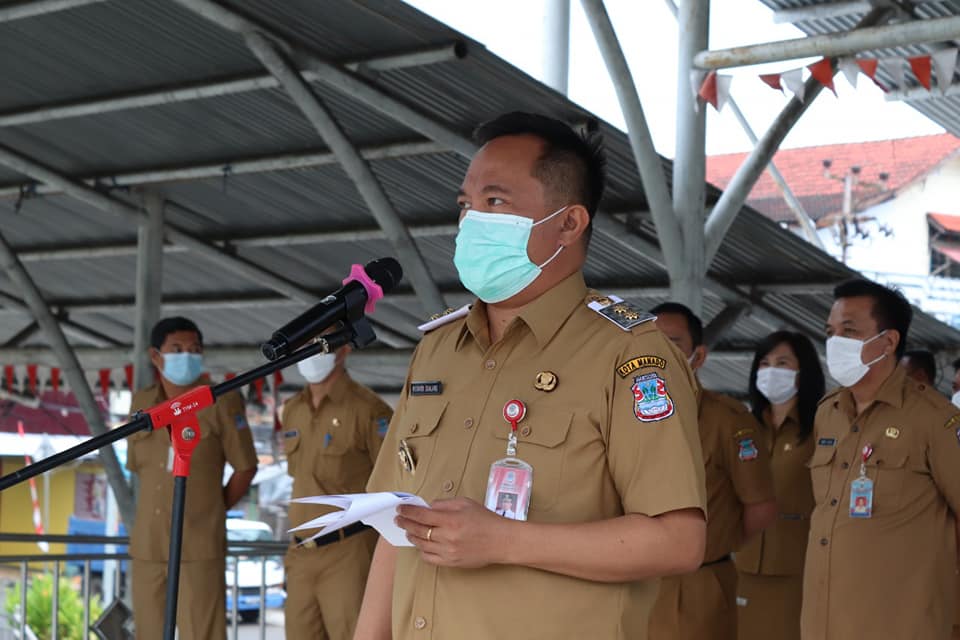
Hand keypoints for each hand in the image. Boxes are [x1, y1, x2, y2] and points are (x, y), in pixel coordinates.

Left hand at [396, 498, 513, 568]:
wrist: (501, 541)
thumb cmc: (486, 520)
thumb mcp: (465, 503)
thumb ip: (444, 504)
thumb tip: (428, 507)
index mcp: (451, 520)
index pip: (421, 515)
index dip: (408, 512)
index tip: (400, 509)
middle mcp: (447, 537)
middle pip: (418, 530)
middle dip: (405, 523)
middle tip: (399, 519)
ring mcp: (448, 552)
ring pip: (421, 545)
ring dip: (412, 536)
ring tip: (408, 531)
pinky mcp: (451, 563)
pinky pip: (429, 558)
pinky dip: (422, 551)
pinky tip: (421, 545)